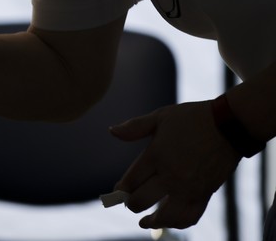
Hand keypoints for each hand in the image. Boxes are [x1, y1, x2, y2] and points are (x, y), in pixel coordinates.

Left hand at [110, 100, 241, 229]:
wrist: (228, 125)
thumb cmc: (191, 118)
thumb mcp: (160, 117)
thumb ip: (134, 127)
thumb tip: (112, 131)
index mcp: (156, 155)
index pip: (131, 181)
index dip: (121, 188)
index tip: (118, 190)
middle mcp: (171, 175)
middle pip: (142, 200)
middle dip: (132, 203)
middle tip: (129, 202)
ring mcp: (189, 188)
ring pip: (165, 216)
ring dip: (153, 220)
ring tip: (145, 221)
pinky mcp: (205, 194)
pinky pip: (190, 217)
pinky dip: (178, 223)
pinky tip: (170, 220)